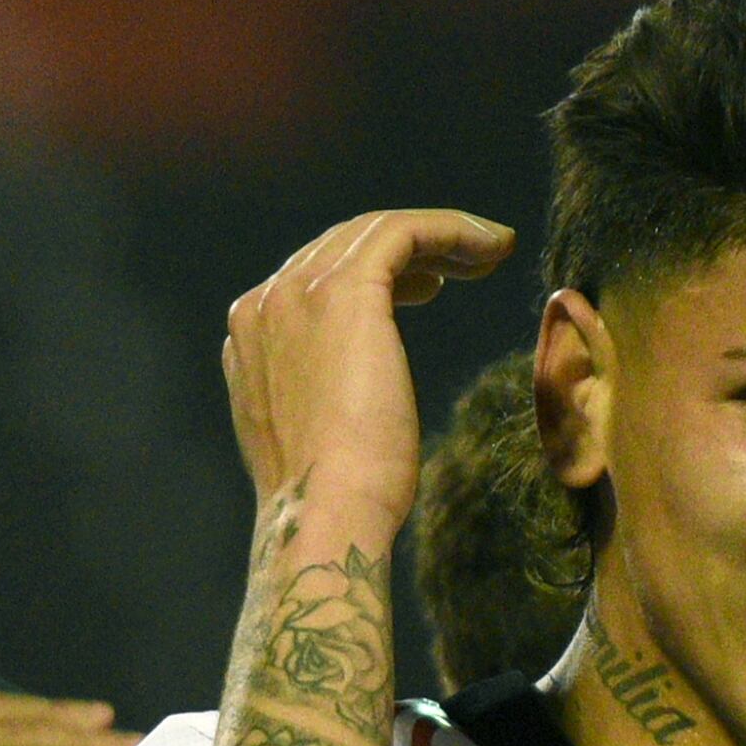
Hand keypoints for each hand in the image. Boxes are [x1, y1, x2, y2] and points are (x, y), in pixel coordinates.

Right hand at [221, 209, 515, 550]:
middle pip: (345, 247)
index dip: (380, 274)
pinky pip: (403, 233)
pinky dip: (451, 229)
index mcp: (252, 336)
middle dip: (412, 249)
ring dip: (441, 236)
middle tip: (470, 262)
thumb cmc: (337, 501)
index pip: (316, 276)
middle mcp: (266, 305)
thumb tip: (353, 385)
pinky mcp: (345, 293)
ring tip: (491, 251)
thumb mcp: (318, 432)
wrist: (327, 516)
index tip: (430, 286)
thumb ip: (319, 391)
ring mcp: (298, 295)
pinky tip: (493, 246)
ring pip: (376, 234)